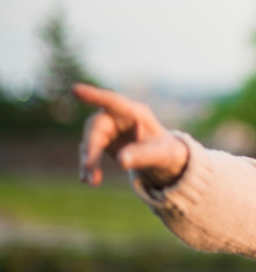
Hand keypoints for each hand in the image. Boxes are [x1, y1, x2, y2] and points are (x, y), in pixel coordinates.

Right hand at [73, 83, 188, 187]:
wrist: (162, 157)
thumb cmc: (164, 149)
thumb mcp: (160, 153)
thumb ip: (143, 155)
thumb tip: (121, 160)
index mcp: (135, 112)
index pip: (112, 101)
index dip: (94, 95)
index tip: (75, 89)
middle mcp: (118, 117)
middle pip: (96, 126)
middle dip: (91, 146)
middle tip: (89, 165)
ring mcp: (109, 129)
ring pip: (90, 141)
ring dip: (88, 160)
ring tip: (91, 182)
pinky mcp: (103, 142)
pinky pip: (90, 152)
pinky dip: (89, 166)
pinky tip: (88, 180)